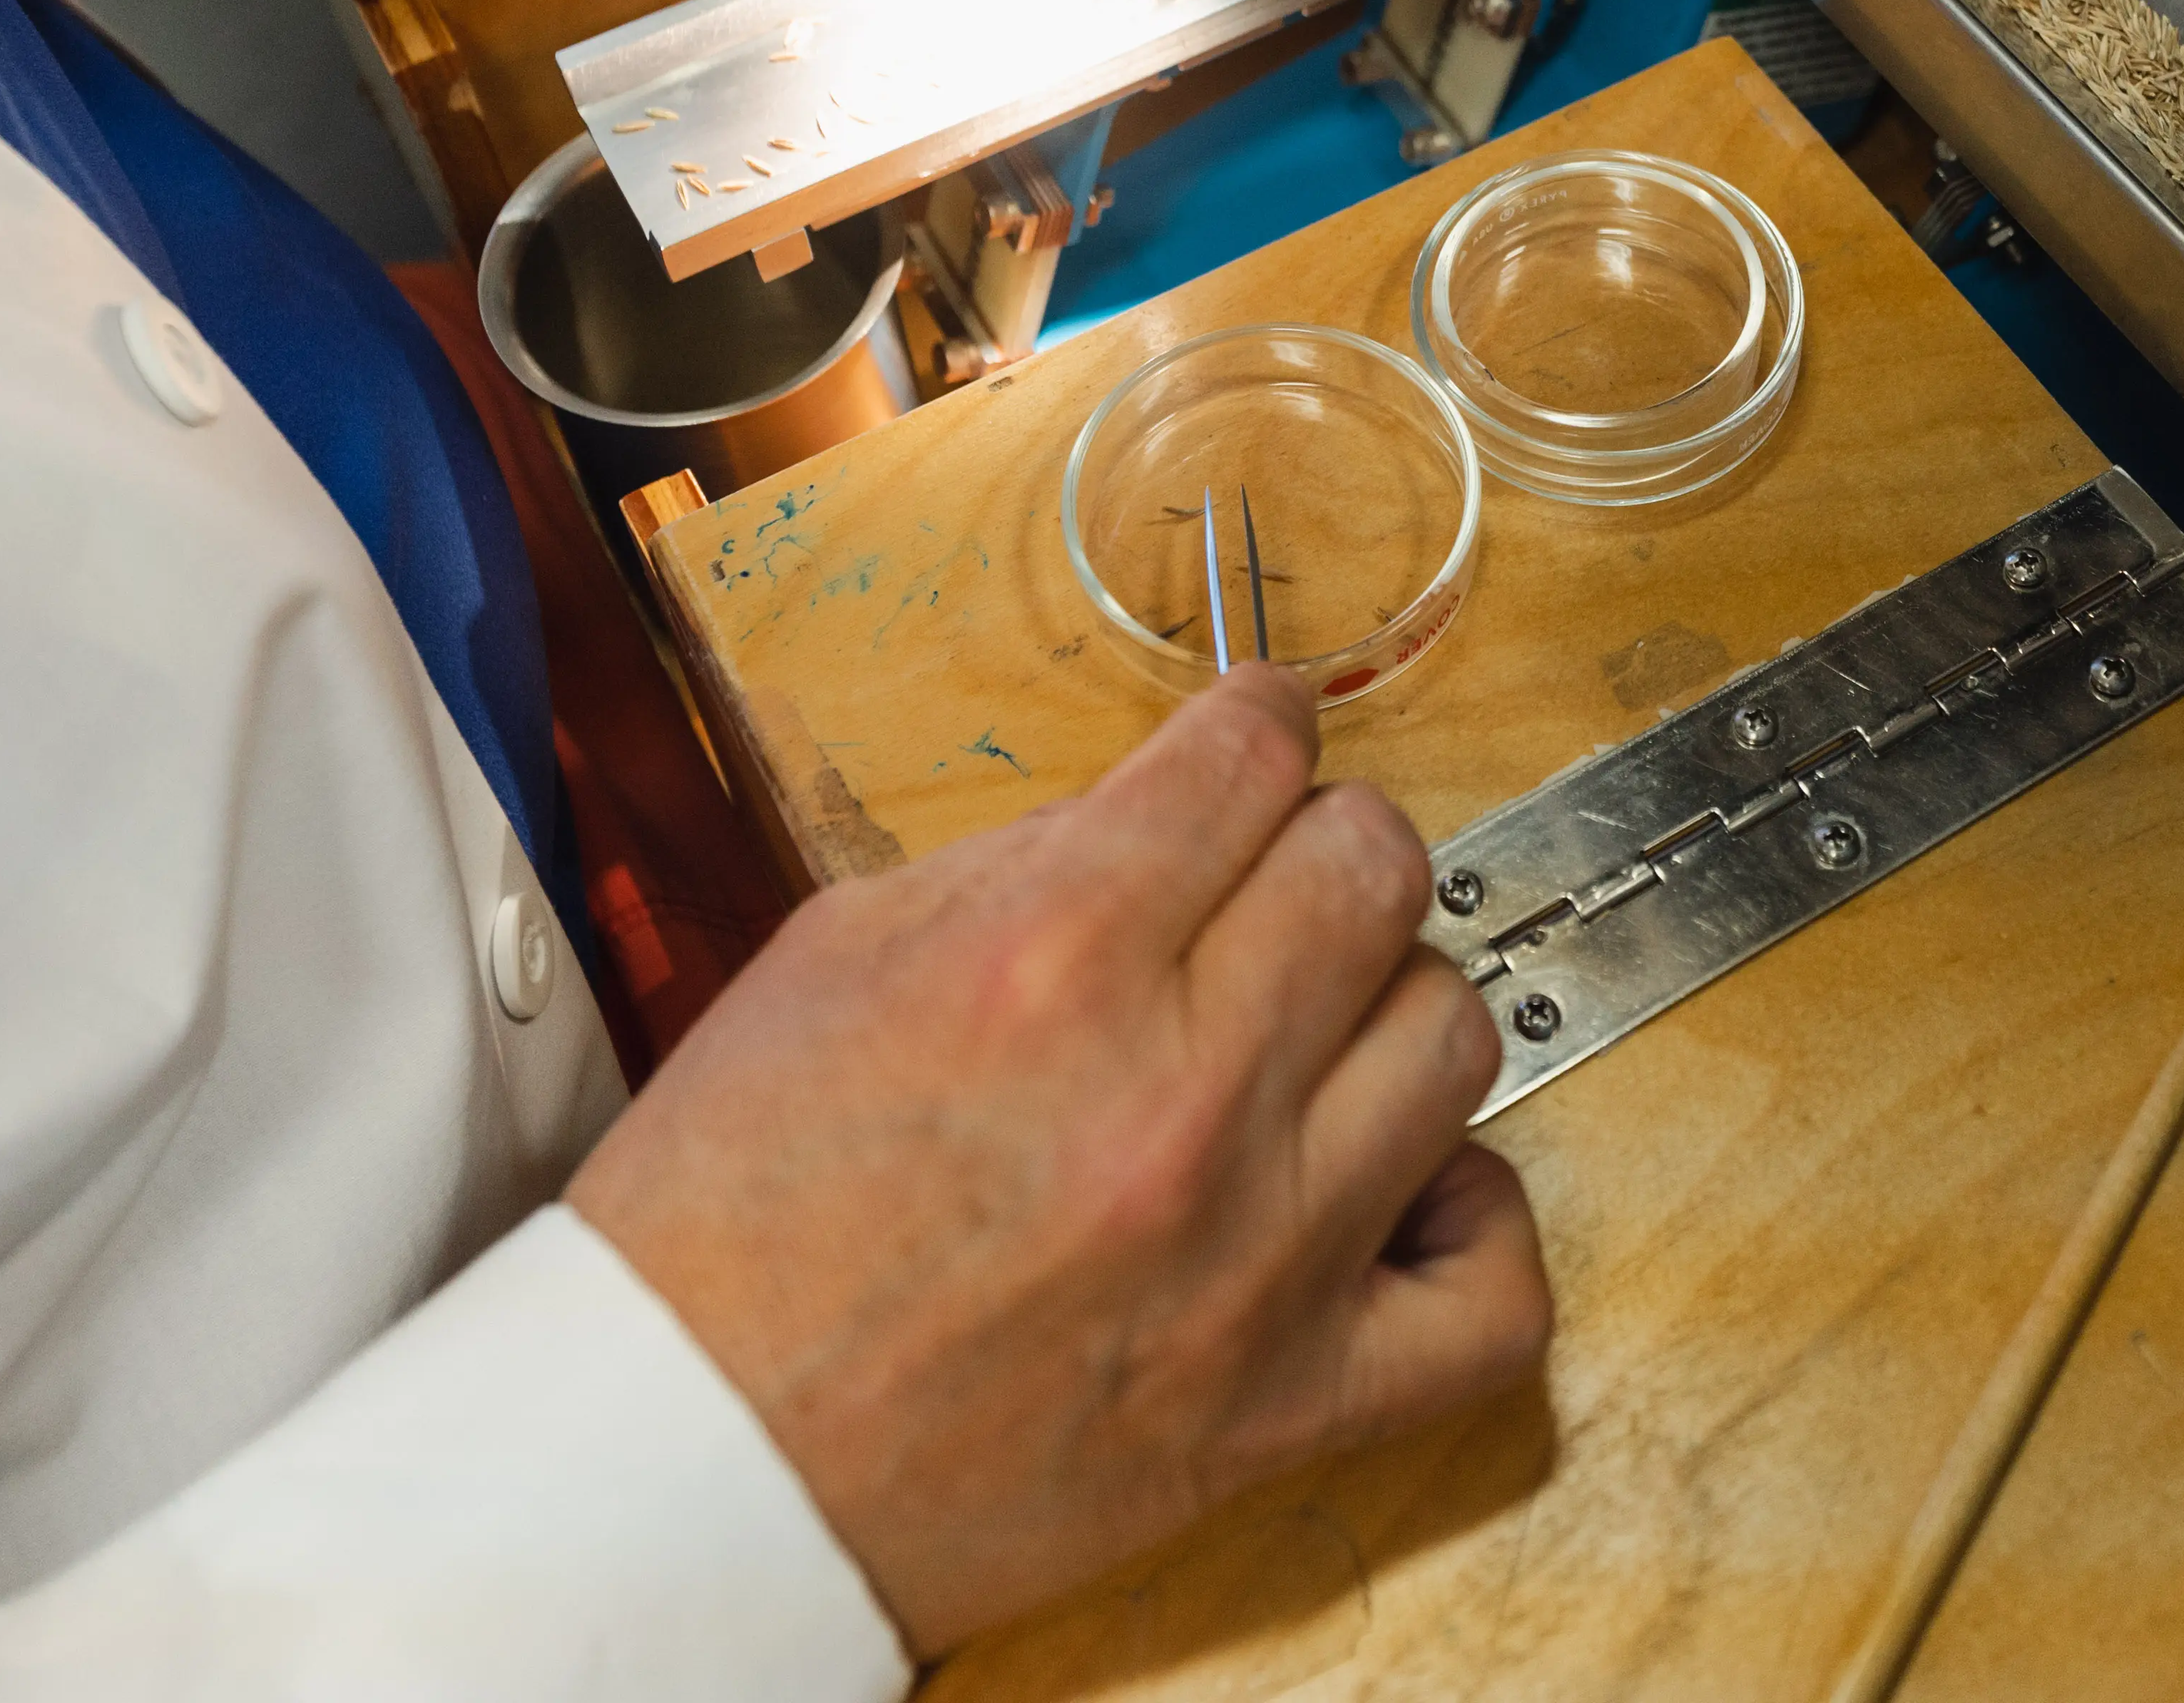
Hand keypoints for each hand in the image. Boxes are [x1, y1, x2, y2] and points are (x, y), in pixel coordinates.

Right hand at [567, 668, 1550, 1656]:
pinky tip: (1400, 1192)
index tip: (1262, 734)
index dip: (1262, 720)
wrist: (689, 1463)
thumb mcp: (836, 961)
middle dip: (1323, 845)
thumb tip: (1168, 812)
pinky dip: (1469, 1227)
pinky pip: (1494, 1294)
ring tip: (1314, 1037)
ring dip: (1386, 1014)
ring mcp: (1259, 1255)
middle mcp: (1179, 1093)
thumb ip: (1025, 866)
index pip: (1253, 758)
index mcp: (1050, 960)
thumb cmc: (726, 1228)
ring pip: (1452, 1040)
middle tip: (1278, 878)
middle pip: (1375, 870)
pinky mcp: (1289, 1401)